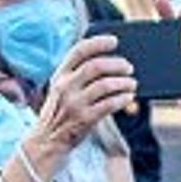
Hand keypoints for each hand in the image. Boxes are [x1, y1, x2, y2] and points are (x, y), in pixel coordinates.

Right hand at [32, 31, 143, 161]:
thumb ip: (78, 74)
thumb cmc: (62, 110)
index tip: (115, 41)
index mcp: (60, 75)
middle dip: (117, 64)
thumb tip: (112, 62)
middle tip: (129, 67)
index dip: (98, 43)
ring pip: (105, 85)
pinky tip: (128, 97)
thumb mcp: (62, 88)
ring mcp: (74, 103)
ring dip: (124, 82)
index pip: (79, 51)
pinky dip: (123, 99)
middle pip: (96, 66)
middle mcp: (65, 86)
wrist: (48, 140)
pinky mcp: (84, 119)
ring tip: (132, 84)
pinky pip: (109, 104)